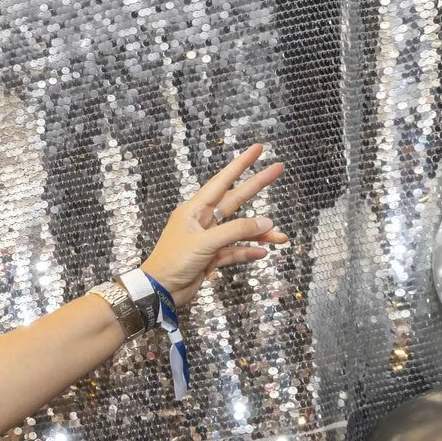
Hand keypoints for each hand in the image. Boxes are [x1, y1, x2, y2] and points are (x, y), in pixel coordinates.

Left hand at [141, 144, 287, 308]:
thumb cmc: (174, 261)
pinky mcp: (211, 258)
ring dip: (259, 234)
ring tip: (281, 237)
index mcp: (194, 210)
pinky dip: (247, 252)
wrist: (159, 291)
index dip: (241, 165)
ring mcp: (208, 239)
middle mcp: (202, 221)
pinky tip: (263, 252)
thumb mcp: (205, 242)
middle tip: (278, 168)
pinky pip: (234, 251)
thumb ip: (235, 231)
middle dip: (257, 186)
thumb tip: (266, 222)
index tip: (258, 149)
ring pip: (239, 231)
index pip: (222, 181)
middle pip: (235, 199)